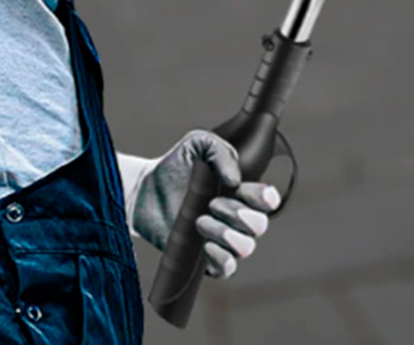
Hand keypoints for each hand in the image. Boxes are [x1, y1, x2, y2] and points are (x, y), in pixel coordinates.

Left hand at [126, 131, 281, 278]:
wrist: (145, 192)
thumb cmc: (176, 166)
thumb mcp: (198, 145)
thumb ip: (220, 152)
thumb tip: (235, 180)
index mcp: (242, 191)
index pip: (268, 200)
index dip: (263, 197)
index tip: (241, 189)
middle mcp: (238, 218)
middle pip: (258, 225)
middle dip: (237, 214)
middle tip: (211, 204)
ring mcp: (224, 240)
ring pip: (245, 247)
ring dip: (226, 234)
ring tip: (200, 221)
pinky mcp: (206, 260)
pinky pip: (227, 269)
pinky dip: (223, 259)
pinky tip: (206, 246)